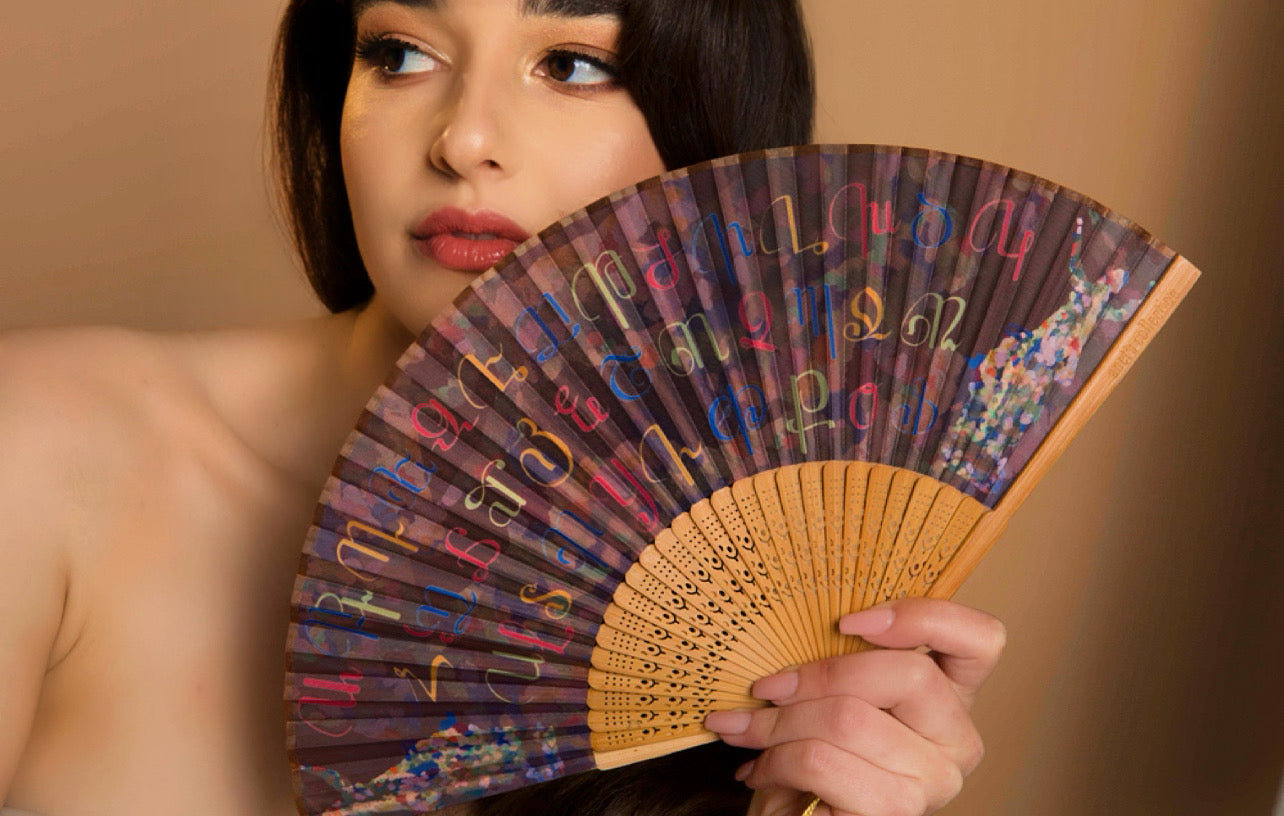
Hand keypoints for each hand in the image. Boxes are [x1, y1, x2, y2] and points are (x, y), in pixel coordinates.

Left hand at [703, 598, 1004, 815]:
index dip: (922, 617)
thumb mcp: (833, 695)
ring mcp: (933, 784)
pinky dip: (775, 759)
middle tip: (765, 687)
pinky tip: (759, 767)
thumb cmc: (817, 757)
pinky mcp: (893, 815)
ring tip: (746, 730)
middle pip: (908, 674)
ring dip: (778, 722)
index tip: (847, 621)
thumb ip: (840, 659)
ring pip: (850, 719)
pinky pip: (822, 763)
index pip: (981, 639)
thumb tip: (790, 629)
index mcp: (950, 697)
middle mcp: (958, 742)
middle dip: (817, 676)